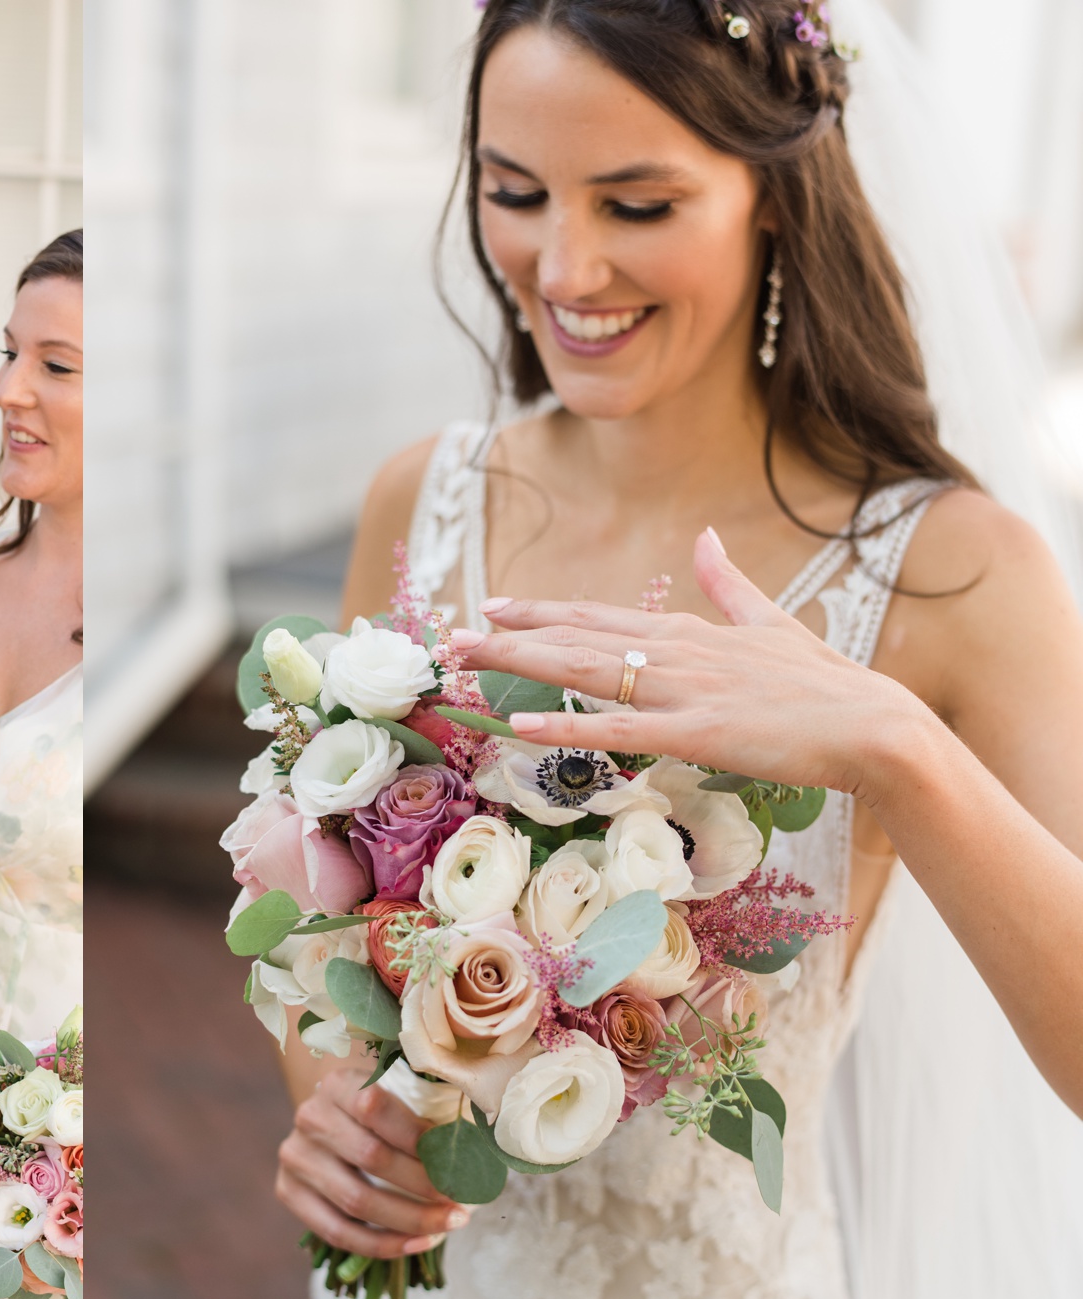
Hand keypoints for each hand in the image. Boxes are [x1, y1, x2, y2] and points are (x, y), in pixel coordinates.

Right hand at [275, 1065, 471, 1257]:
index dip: (419, 1137)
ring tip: (449, 1225)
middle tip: (462, 1203)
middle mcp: (310, 1116)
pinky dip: (382, 1244)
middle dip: (424, 1185)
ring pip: (356, 1200)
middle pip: (371, 1157)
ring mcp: (295, 1156)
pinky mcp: (289, 1192)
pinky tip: (417, 1243)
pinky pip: (337, 1231)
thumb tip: (482, 1149)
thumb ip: (432, 1114)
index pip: (375, 1106)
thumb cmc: (384, 1114)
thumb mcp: (401, 1097)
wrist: (335, 1124)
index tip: (458, 1162)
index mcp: (338, 1084)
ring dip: (411, 1219)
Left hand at [454, 528, 928, 798]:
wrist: (875, 728)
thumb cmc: (825, 687)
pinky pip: (615, 731)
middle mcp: (674, 653)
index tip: (492, 608)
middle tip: (449, 638)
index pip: (596, 617)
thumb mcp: (770, 623)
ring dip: (518, 666)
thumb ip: (729, 584)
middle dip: (507, 637)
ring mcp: (681, 692)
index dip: (540, 614)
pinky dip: (565, 729)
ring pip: (581, 673)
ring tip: (464, 662)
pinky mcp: (693, 734)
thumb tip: (704, 538)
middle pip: (573, 639)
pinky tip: (520, 729)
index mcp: (687, 633)